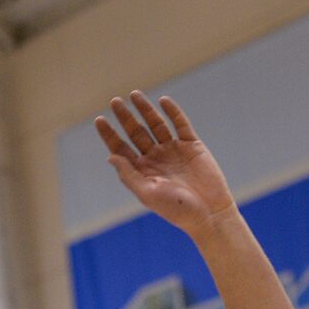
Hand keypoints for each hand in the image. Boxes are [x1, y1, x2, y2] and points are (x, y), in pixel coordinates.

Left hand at [95, 92, 236, 238]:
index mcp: (140, 170)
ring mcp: (173, 150)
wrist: (209, 213)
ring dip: (145, 110)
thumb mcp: (147, 193)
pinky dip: (173, 112)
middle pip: (135, 132)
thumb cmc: (176, 209)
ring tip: (134, 94)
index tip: (99, 120)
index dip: (109, 134)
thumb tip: (110, 156)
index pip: (120, 148)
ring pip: (156, 125)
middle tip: (114, 102)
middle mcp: (154, 157)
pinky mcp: (192, 146)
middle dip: (125, 117)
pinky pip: (180, 125)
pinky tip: (163, 101)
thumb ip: (129, 175)